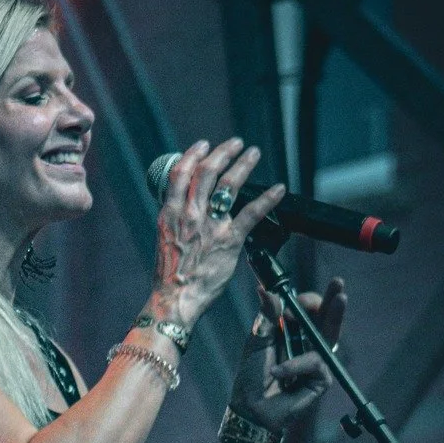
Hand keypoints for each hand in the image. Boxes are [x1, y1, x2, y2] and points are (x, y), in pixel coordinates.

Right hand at [147, 139, 284, 330]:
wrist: (175, 299)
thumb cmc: (170, 274)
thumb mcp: (164, 238)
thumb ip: (176, 218)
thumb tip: (184, 204)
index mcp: (171, 213)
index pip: (181, 173)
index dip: (194, 154)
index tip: (205, 145)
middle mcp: (191, 214)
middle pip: (208, 172)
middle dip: (223, 152)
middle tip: (235, 143)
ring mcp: (211, 226)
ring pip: (229, 185)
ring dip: (243, 165)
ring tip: (253, 153)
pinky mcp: (230, 240)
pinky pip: (252, 213)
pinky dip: (268, 198)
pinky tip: (279, 189)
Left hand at [229, 275, 344, 435]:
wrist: (251, 407)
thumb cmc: (252, 376)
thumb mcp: (258, 341)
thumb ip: (266, 315)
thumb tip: (264, 289)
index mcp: (292, 333)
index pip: (307, 311)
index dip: (306, 301)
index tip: (296, 299)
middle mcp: (307, 344)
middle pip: (325, 319)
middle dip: (333, 299)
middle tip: (339, 283)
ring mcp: (316, 362)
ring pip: (330, 336)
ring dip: (335, 316)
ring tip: (341, 298)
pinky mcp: (320, 380)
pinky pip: (314, 363)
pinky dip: (295, 365)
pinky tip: (279, 372)